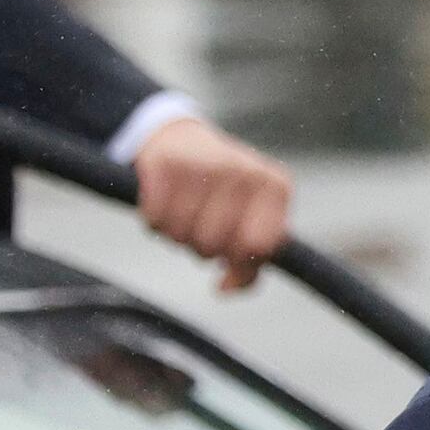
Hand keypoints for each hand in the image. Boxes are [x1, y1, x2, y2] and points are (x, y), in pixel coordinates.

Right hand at [133, 118, 295, 292]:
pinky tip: (165, 201)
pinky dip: (154, 222)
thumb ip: (251, 262)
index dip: (239, 262)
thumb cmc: (223, 191)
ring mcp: (205, 164)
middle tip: (203, 225)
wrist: (182, 140)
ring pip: (182, 236)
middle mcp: (244, 171)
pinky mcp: (165, 163)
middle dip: (203, 247)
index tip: (230, 254)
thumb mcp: (251, 218)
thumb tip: (225, 289)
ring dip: (177, 235)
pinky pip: (154, 221)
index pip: (259, 247)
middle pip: (214, 247)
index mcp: (275, 186)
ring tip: (185, 211)